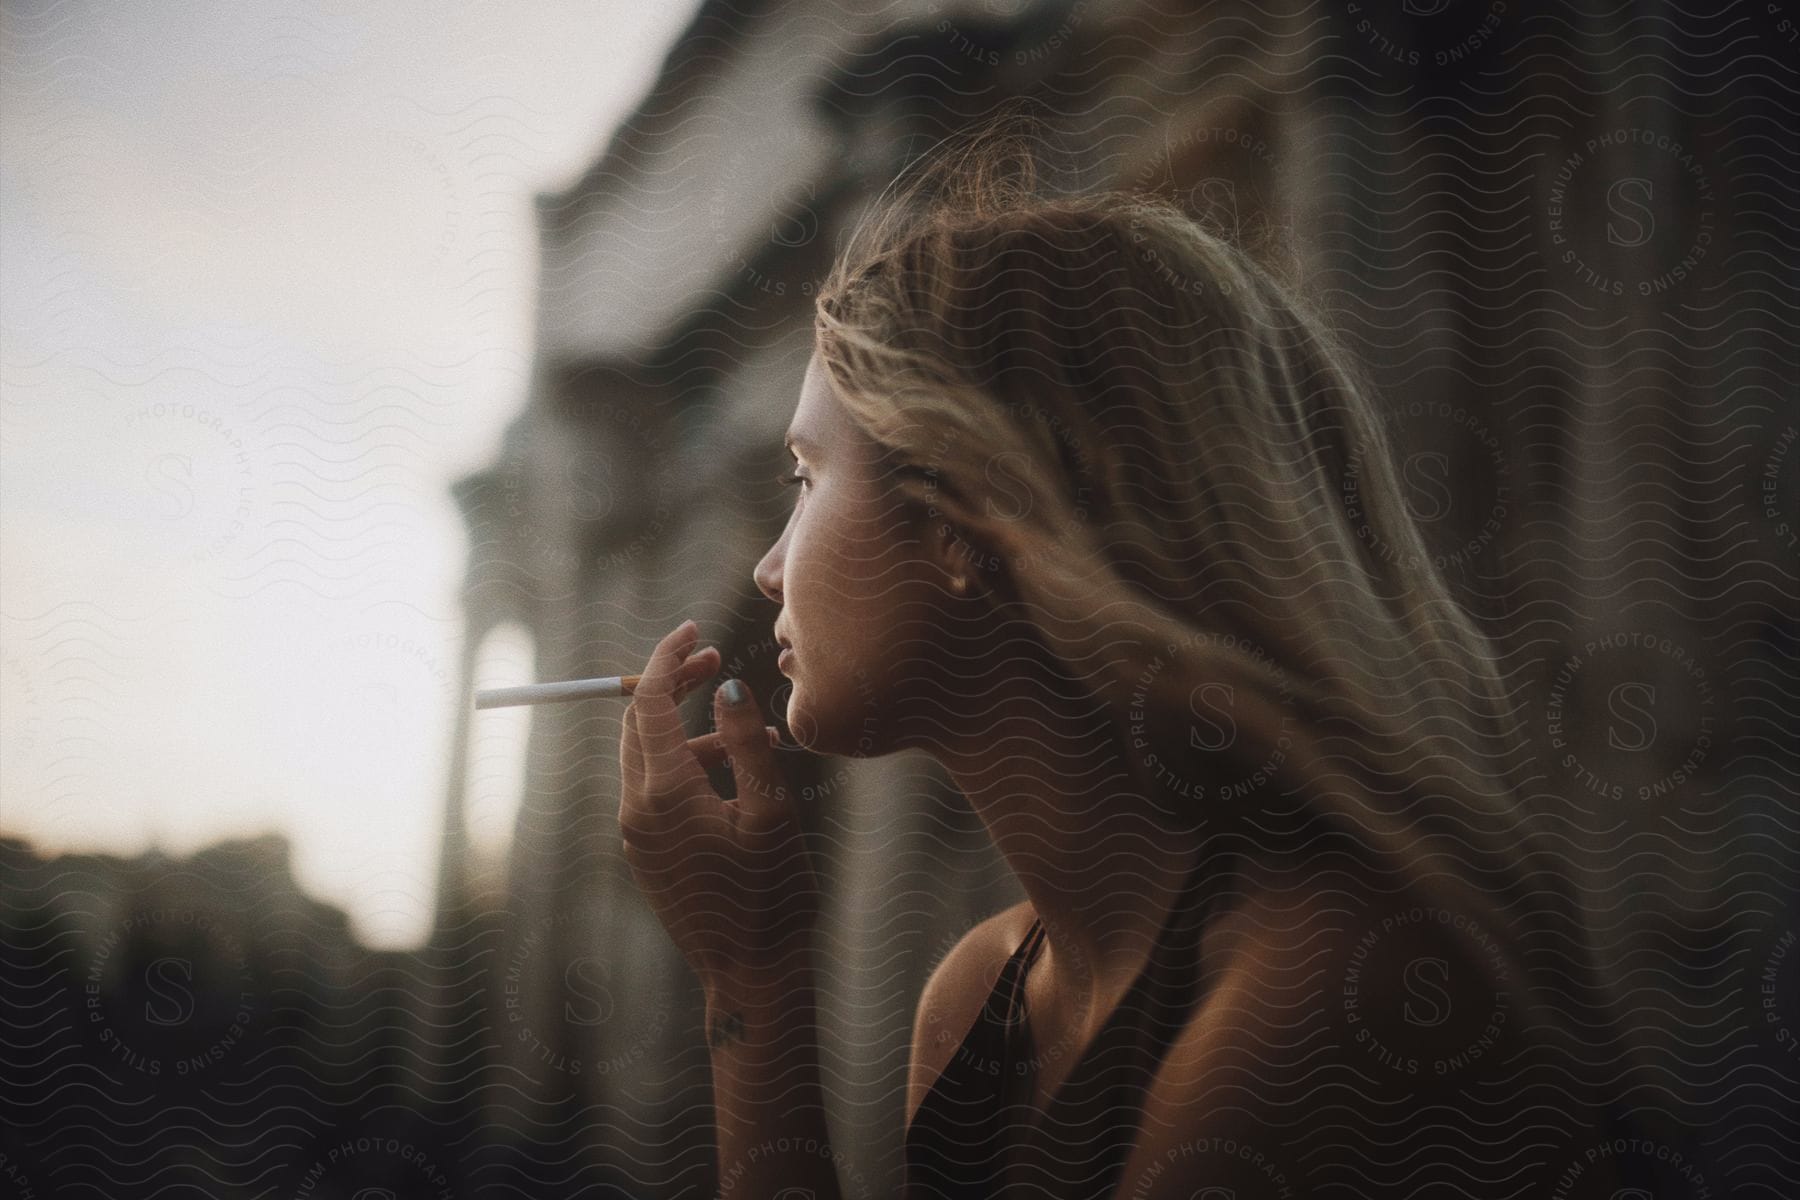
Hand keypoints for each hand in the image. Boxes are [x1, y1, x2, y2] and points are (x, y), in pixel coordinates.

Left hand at [618, 620, 822, 992]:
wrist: (750, 972)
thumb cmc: (771, 893)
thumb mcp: (772, 810)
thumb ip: (748, 741)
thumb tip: (724, 685)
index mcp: (665, 794)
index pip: (648, 701)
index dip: (668, 658)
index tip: (695, 629)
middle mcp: (637, 810)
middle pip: (638, 722)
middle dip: (672, 683)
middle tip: (715, 658)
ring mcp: (636, 834)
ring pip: (647, 755)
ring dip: (688, 728)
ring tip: (748, 734)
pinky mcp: (646, 852)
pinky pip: (655, 788)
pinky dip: (686, 764)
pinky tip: (734, 775)